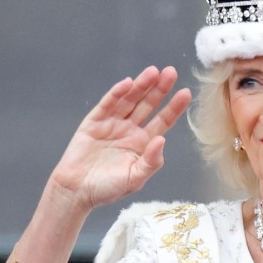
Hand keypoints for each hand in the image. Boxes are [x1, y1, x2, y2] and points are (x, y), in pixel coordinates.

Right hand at [48, 66, 191, 212]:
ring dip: (141, 85)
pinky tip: (128, 84)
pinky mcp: (94, 122)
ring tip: (153, 72)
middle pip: (148, 105)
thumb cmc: (107, 189)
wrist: (77, 191)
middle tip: (171, 72)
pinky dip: (117, 93)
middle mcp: (129, 130)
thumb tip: (161, 139)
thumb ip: (151, 161)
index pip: (162, 121)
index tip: (185, 93)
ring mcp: (112, 124)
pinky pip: (107, 104)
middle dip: (159, 89)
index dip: (173, 108)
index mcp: (142, 143)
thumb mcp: (135, 179)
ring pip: (130, 100)